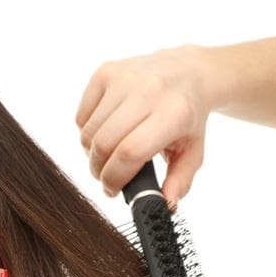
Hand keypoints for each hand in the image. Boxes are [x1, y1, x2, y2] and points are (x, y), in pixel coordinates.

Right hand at [76, 45, 213, 207]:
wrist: (190, 70)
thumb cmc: (188, 116)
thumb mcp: (193, 151)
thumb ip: (180, 181)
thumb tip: (164, 206)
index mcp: (174, 113)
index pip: (130, 152)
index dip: (114, 178)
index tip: (113, 190)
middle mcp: (148, 91)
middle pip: (104, 145)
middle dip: (99, 171)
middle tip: (108, 177)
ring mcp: (123, 78)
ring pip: (88, 133)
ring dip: (92, 154)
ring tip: (108, 155)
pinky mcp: (105, 72)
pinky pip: (82, 117)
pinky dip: (88, 133)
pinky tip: (106, 131)